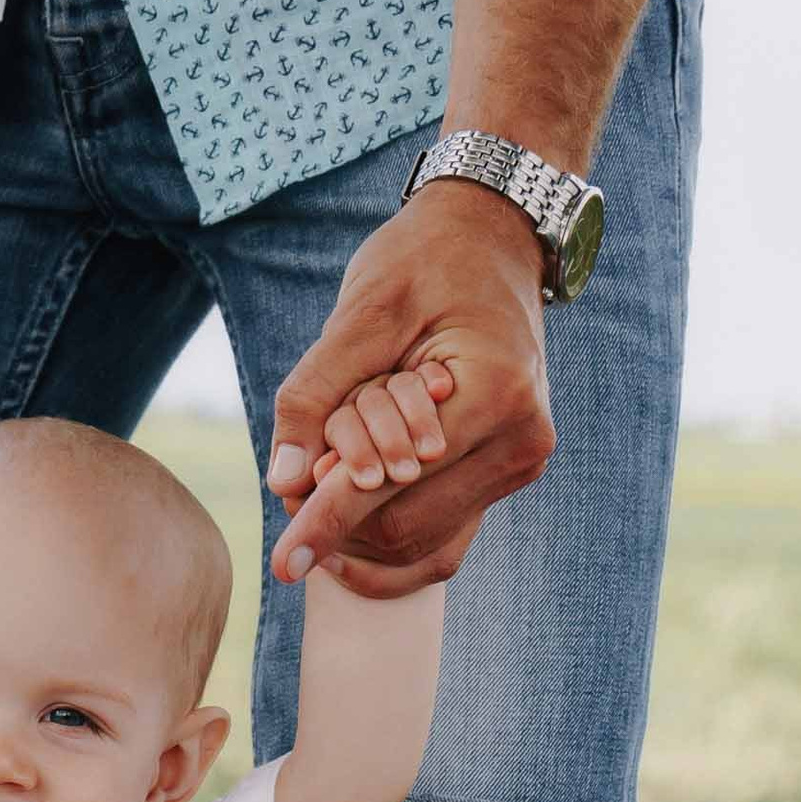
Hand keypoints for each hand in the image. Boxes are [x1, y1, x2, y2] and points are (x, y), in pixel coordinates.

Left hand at [265, 181, 554, 598]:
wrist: (491, 237)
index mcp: (495, 395)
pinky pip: (445, 536)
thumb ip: (315, 393)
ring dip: (361, 532)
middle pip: (407, 525)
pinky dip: (391, 540)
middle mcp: (521, 441)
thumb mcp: (361, 312)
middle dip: (340, 519)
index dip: (327, 521)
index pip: (393, 482)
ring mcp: (520, 462)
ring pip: (425, 542)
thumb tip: (283, 482)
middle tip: (294, 486)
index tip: (278, 564)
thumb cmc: (425, 259)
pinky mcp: (506, 471)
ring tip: (318, 493)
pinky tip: (344, 532)